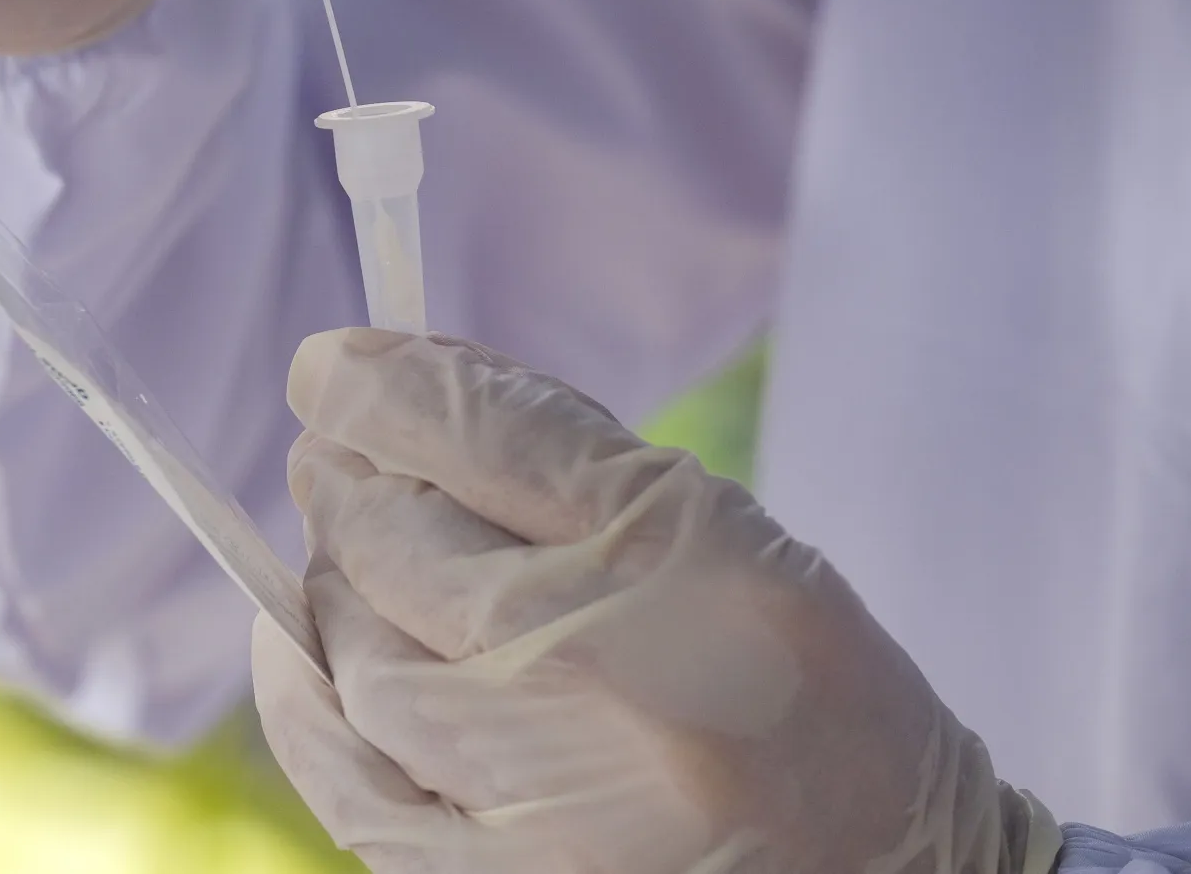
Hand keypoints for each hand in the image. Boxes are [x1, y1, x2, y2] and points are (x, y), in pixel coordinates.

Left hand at [254, 330, 1063, 873]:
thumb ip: (562, 454)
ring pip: (353, 646)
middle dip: (350, 476)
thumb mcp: (726, 527)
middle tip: (344, 457)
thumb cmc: (811, 687)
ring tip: (367, 559)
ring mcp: (541, 797)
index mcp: (679, 554)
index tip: (332, 367)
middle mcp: (601, 673)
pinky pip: (342, 777)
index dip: (375, 382)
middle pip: (393, 535)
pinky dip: (304, 698)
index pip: (476, 431)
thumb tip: (390, 387)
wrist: (889, 873)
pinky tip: (301, 645)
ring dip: (340, 582)